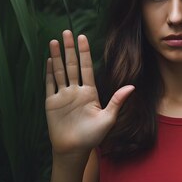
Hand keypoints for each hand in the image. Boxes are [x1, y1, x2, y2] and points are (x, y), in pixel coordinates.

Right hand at [45, 30, 134, 157]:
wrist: (74, 150)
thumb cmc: (92, 137)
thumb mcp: (108, 118)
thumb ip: (117, 101)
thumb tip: (132, 86)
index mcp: (90, 92)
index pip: (86, 68)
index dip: (84, 52)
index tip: (82, 37)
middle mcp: (76, 91)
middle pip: (72, 65)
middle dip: (69, 48)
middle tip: (66, 31)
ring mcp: (63, 95)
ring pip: (59, 71)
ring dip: (57, 56)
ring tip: (54, 41)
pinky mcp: (51, 102)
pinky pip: (50, 84)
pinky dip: (49, 72)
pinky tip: (49, 60)